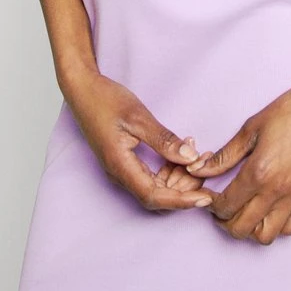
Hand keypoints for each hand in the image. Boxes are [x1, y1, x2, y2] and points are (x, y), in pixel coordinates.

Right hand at [63, 69, 214, 211]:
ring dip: (178, 176)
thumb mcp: (138, 117)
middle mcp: (120, 174)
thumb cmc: (106, 100)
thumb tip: (190, 158)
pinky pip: (150, 173)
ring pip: (155, 185)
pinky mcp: (124, 160)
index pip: (154, 196)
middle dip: (184, 188)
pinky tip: (183, 149)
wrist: (83, 90)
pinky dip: (169, 166)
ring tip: (199, 154)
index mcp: (120, 166)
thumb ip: (164, 139)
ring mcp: (121, 168)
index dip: (181, 201)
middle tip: (207, 169)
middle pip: (156, 195)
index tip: (205, 198)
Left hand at [183, 70, 290, 242]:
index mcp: (259, 172)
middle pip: (242, 228)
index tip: (208, 195)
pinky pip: (289, 228)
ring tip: (244, 210)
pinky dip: (275, 226)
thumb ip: (225, 154)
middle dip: (225, 222)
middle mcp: (277, 192)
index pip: (226, 205)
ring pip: (266, 236)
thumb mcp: (252, 127)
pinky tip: (268, 209)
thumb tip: (199, 168)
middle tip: (221, 206)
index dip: (211, 204)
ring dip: (250, 229)